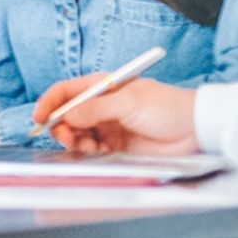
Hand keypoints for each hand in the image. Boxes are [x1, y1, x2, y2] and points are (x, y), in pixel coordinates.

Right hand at [36, 75, 200, 154]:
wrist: (197, 129)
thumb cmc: (168, 107)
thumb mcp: (129, 102)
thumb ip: (95, 109)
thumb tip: (67, 115)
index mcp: (103, 87)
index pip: (67, 92)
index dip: (50, 103)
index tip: (40, 117)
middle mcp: (102, 106)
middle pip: (67, 114)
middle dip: (60, 125)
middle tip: (64, 135)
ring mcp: (108, 126)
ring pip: (77, 133)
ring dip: (74, 139)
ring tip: (83, 145)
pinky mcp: (116, 145)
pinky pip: (92, 148)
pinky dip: (87, 150)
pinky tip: (95, 151)